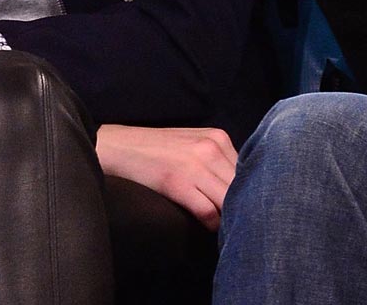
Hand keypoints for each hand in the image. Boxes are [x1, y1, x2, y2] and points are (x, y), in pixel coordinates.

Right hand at [95, 124, 237, 229]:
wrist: (118, 147)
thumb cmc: (155, 150)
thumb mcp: (192, 144)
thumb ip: (217, 159)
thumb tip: (240, 187)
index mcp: (217, 137)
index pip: (247, 171)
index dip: (248, 192)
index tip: (247, 207)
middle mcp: (211, 148)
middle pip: (242, 186)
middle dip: (242, 206)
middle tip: (241, 222)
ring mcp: (196, 165)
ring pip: (229, 201)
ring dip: (229, 218)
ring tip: (226, 228)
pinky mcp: (179, 183)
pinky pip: (209, 212)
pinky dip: (212, 225)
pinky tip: (207, 227)